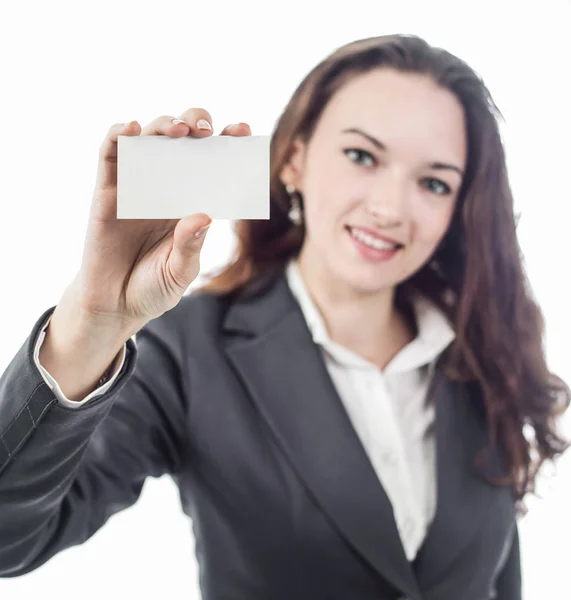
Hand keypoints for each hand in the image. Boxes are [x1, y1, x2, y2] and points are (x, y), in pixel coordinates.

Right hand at [72, 108, 250, 329]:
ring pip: (149, 139)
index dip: (228, 144)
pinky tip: (131, 128)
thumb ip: (190, 247)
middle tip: (205, 132)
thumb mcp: (179, 272)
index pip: (212, 165)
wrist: (114, 306)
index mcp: (191, 203)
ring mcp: (136, 186)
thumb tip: (202, 217)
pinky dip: (117, 134)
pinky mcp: (107, 192)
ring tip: (178, 129)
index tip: (244, 130)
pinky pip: (110, 154)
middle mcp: (166, 188)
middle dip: (196, 125)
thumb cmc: (153, 288)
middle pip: (182, 141)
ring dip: (164, 124)